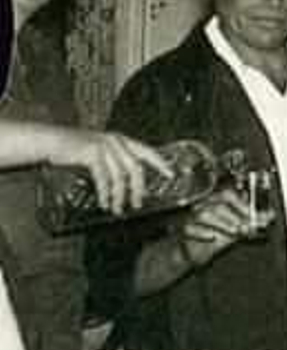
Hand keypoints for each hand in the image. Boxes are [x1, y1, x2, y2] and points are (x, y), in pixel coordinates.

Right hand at [53, 129, 170, 215]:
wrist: (51, 141)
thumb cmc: (75, 148)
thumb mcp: (101, 152)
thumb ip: (116, 162)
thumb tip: (128, 183)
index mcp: (122, 140)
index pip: (146, 151)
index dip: (160, 163)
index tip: (171, 174)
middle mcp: (116, 141)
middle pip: (136, 168)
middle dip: (138, 188)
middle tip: (139, 203)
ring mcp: (105, 146)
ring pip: (120, 176)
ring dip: (119, 195)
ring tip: (118, 208)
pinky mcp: (92, 153)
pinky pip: (104, 178)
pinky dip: (105, 193)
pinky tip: (105, 202)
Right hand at [174, 187, 259, 267]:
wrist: (195, 252)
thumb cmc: (215, 236)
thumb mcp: (238, 228)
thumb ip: (252, 221)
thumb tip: (269, 215)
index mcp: (217, 201)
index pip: (229, 195)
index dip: (242, 205)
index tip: (253, 215)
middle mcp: (203, 206)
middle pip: (217, 204)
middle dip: (235, 216)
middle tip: (246, 227)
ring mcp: (191, 217)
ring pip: (204, 214)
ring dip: (223, 224)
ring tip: (234, 232)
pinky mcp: (184, 229)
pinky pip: (191, 228)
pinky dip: (203, 232)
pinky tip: (212, 237)